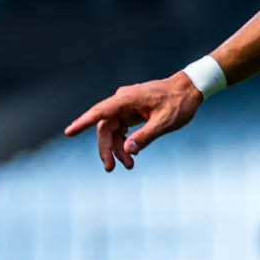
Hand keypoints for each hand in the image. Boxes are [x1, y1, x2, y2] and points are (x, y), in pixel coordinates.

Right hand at [65, 71, 204, 170]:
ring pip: (113, 130)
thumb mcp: (165, 122)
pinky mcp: (131, 112)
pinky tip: (131, 155)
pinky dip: (124, 142)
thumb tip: (127, 149)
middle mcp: (122, 101)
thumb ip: (146, 136)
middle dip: (106, 149)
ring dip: (117, 148)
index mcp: (127, 99)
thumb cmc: (179, 103)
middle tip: (111, 169)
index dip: (83, 123)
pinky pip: (121, 129)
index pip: (100, 112)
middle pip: (105, 127)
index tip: (69, 132)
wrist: (190, 90)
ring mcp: (126, 106)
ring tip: (129, 166)